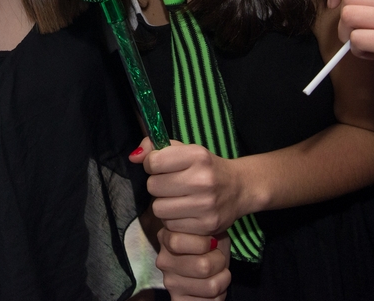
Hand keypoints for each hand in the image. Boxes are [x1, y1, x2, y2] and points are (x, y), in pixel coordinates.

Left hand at [129, 137, 246, 234]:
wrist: (240, 188)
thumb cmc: (206, 168)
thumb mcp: (186, 150)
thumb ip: (157, 147)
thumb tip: (133, 157)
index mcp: (197, 156)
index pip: (154, 162)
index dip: (152, 165)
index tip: (161, 167)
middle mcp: (202, 180)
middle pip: (153, 187)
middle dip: (158, 186)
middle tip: (171, 186)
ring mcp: (205, 205)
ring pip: (159, 209)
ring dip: (163, 205)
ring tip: (177, 200)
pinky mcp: (206, 226)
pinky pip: (171, 226)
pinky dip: (174, 220)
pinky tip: (186, 213)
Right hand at [156, 227, 230, 300]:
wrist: (210, 261)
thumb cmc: (211, 242)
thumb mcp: (207, 227)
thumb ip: (201, 226)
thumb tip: (206, 235)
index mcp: (166, 238)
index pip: (178, 242)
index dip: (205, 243)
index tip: (211, 242)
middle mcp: (164, 262)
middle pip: (202, 266)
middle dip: (220, 262)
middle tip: (218, 258)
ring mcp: (170, 283)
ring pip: (211, 286)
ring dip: (223, 279)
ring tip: (218, 272)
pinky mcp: (178, 300)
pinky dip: (220, 295)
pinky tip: (213, 286)